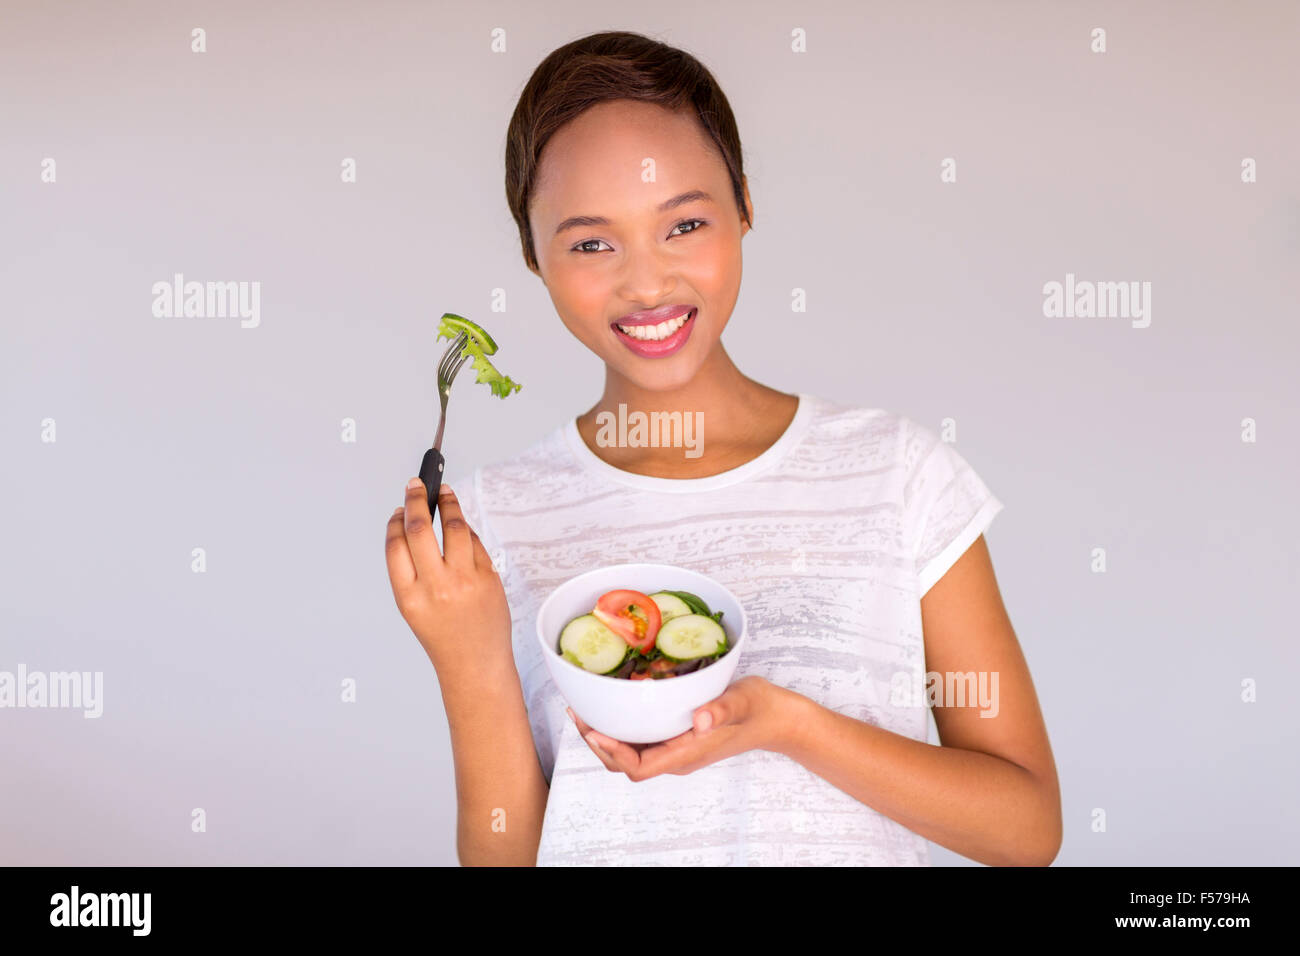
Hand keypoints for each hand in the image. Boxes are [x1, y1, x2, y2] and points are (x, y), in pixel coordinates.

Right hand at [384, 478, 511, 672]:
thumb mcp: (413, 608)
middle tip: (416, 484)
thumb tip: (411, 523)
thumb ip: (410, 570)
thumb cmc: (442, 636)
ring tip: (444, 492)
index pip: (395, 545)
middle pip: (420, 529)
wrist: (475, 664)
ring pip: (454, 527)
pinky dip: (465, 529)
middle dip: (417, 499)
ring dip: (448, 503)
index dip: (396, 521)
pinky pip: (475, 542)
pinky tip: (460, 524)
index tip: (399, 508)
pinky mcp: (489, 577)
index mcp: (409, 597)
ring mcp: (465, 581)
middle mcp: (435, 587)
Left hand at [568, 675, 794, 781]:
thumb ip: (722, 709)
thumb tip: (701, 719)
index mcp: (687, 754)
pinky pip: (642, 740)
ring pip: (630, 754)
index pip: (639, 767)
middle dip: (598, 743)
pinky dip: (622, 726)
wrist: (777, 718)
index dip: (612, 753)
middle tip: (578, 713)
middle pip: (626, 764)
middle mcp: (676, 757)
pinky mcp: (677, 738)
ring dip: (606, 735)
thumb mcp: (742, 702)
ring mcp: (676, 749)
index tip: (594, 730)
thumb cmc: (759, 710)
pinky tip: (615, 704)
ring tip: (587, 709)